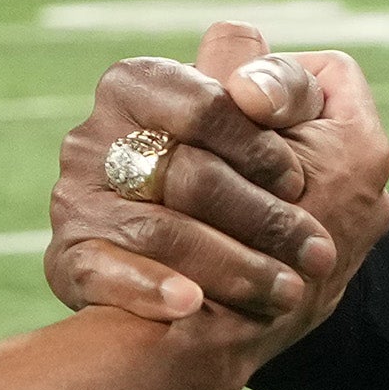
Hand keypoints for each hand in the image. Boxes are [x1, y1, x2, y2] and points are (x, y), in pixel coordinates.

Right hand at [48, 25, 388, 364]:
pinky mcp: (71, 259)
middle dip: (264, 219)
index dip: (261, 148)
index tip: (299, 182)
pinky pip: (104, 274)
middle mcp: (95, 137)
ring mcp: (78, 200)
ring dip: (234, 267)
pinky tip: (192, 305)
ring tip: (287, 291)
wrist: (222, 269)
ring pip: (159, 231)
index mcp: (139, 84)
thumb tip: (254, 92)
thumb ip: (286, 86)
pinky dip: (150, 289)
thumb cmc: (259, 180)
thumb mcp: (292, 123)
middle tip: (317, 252)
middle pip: (188, 175)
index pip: (205, 107)